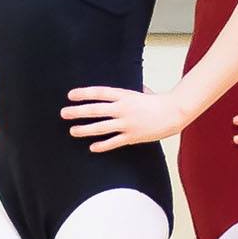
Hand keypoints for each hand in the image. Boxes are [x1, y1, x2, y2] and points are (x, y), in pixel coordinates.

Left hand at [62, 84, 183, 152]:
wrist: (174, 112)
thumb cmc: (157, 101)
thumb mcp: (141, 91)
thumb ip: (128, 93)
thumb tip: (120, 92)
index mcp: (124, 95)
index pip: (99, 93)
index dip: (84, 94)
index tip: (70, 95)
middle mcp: (123, 109)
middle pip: (95, 110)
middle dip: (77, 112)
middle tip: (64, 113)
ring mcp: (127, 124)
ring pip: (101, 128)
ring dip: (84, 129)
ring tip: (73, 130)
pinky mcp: (132, 136)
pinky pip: (114, 142)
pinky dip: (102, 145)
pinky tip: (92, 147)